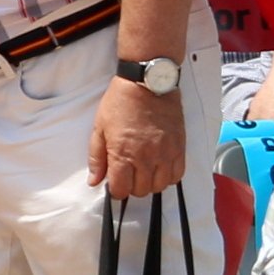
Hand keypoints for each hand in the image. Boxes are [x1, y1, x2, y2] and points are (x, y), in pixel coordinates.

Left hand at [89, 74, 184, 196]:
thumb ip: (97, 158)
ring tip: (144, 171)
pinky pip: (178, 174)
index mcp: (122, 154)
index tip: (115, 182)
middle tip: (128, 174)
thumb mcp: (99, 128)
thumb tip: (94, 181)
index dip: (116, 190)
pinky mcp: (179, 147)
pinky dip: (169, 176)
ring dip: (150, 183)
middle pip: (141, 191)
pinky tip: (160, 168)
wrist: (147, 83)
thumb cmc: (121, 102)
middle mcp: (146, 158)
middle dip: (131, 187)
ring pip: (160, 186)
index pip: (121, 190)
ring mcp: (165, 153)